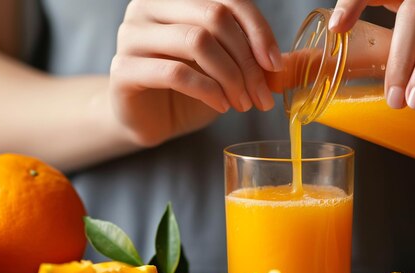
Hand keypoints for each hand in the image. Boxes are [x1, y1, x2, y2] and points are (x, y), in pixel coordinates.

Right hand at [109, 0, 281, 145]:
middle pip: (214, 17)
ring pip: (196, 41)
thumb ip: (254, 59)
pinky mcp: (123, 68)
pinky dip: (207, 90)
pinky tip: (220, 105)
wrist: (150, 119)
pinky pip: (175, 72)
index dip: (258, 30)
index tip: (275, 65)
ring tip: (243, 103)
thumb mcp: (227, 67)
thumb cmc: (190, 88)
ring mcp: (131, 35)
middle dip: (246, 60)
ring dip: (230, 77)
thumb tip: (291, 64)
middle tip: (261, 95)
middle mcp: (149, 6)